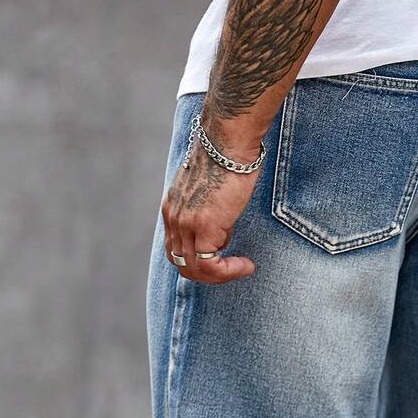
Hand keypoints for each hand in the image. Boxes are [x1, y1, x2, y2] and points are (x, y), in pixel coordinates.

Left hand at [162, 144, 258, 284]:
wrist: (228, 141)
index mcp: (172, 208)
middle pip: (181, 263)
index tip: (224, 256)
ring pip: (194, 269)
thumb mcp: (209, 187)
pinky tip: (246, 265)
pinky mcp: (203, 226)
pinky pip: (209, 264)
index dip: (198, 260)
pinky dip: (228, 271)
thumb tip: (221, 227)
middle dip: (209, 274)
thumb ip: (206, 207)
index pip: (175, 249)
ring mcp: (186, 223)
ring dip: (221, 275)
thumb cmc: (226, 157)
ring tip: (243, 267)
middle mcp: (173, 217)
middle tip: (233, 268)